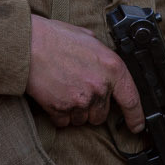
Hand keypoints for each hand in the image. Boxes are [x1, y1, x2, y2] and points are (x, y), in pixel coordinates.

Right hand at [27, 16, 142, 129]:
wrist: (28, 44)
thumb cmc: (55, 37)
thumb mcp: (89, 39)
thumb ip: (102, 57)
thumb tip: (105, 67)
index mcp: (111, 68)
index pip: (131, 99)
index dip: (135, 117)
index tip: (136, 126)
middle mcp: (99, 87)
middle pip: (101, 114)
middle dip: (92, 106)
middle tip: (77, 88)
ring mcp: (80, 100)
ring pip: (82, 119)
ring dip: (75, 110)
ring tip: (63, 88)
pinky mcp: (60, 109)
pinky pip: (64, 121)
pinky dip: (59, 113)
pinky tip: (53, 95)